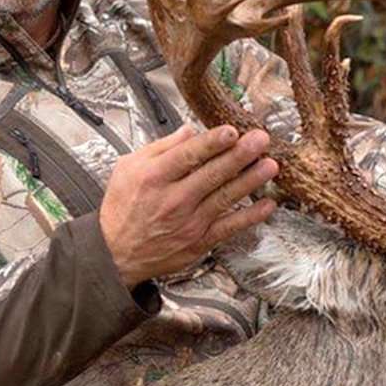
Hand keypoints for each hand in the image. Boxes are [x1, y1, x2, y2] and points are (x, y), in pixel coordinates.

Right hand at [99, 124, 277, 285]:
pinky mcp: (199, 241)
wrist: (116, 254)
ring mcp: (189, 222)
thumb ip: (160, 148)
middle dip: (240, 155)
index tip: (231, 131)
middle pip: (212, 174)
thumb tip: (189, 131)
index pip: (188, 155)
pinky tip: (267, 205)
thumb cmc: (122, 210)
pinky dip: (250, 216)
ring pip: (225, 198)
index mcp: (154, 178)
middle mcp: (173, 200)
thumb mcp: (128, 168)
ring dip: (251, 181)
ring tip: (270, 165)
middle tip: (260, 140)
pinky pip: (229, 227)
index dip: (212, 142)